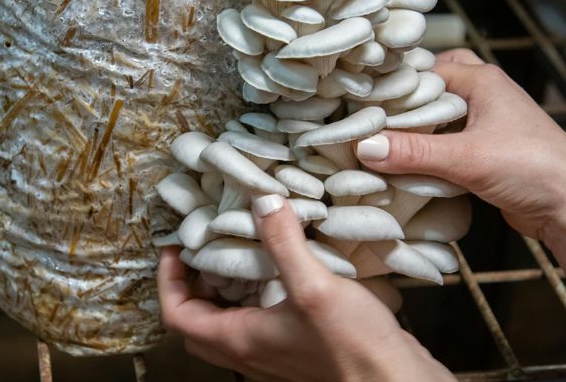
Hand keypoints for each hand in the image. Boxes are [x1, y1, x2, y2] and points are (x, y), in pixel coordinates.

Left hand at [157, 194, 454, 380]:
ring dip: (221, 292)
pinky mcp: (297, 350)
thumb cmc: (355, 346)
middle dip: (190, 287)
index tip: (175, 246)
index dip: (168, 280)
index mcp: (240, 339)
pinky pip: (256, 325)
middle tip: (199, 252)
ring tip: (235, 253)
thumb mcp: (314, 285)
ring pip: (226, 326)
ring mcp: (273, 354)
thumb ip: (284, 242)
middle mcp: (250, 352)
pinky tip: (278, 271)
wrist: (397, 381)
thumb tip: (262, 201)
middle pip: (196, 323)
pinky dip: (252, 297)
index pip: (177, 315)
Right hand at [355, 49, 565, 241]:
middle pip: (432, 89)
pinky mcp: (486, 153)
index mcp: (481, 80)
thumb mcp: (466, 158)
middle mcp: (483, 96)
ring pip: (439, 118)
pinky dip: (427, 153)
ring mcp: (486, 125)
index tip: (359, 102)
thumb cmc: (531, 168)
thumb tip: (363, 147)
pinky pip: (447, 144)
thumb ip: (413, 152)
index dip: (392, 85)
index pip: (424, 70)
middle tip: (369, 120)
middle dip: (404, 105)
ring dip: (415, 132)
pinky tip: (405, 167)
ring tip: (379, 144)